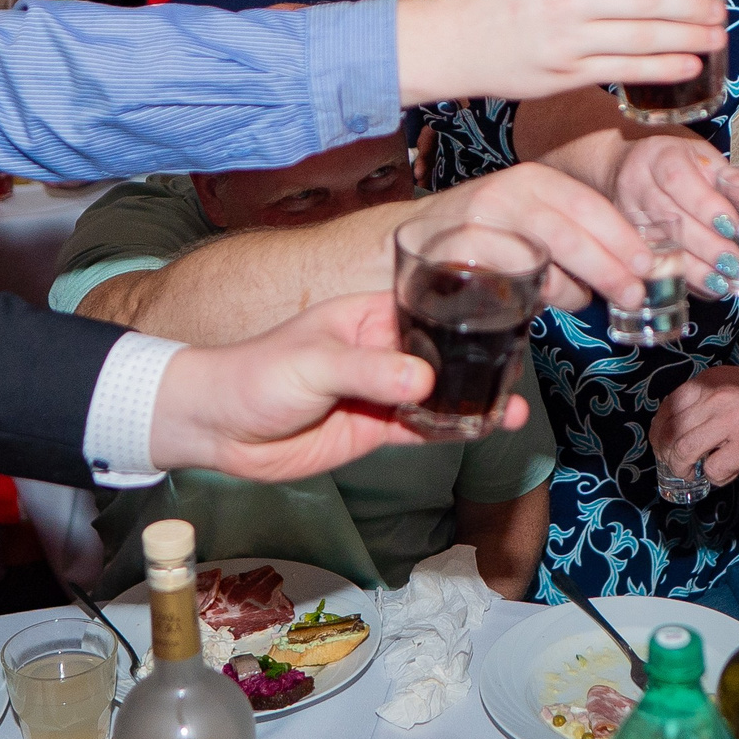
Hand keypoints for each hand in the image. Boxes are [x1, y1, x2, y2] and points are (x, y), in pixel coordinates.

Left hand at [148, 293, 527, 481]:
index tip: (506, 318)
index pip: (427, 307)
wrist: (219, 428)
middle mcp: (382, 350)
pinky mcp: (375, 429)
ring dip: (472, 401)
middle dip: (478, 360)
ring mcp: (380, 391)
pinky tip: (482, 431)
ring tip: (512, 406)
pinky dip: (451, 431)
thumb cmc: (256, 375)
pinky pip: (422, 429)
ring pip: (439, 394)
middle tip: (519, 369)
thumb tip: (423, 381)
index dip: (465, 312)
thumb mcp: (314, 364)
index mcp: (369, 315)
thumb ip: (369, 371)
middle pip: (441, 352)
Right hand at [396, 0, 726, 105]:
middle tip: (720, 9)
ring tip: (716, 37)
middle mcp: (569, 1)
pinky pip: (625, 71)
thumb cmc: (504, 2)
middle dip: (691, 6)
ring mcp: (569, 42)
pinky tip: (689, 66)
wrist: (455, 42)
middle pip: (645, 2)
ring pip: (642, 39)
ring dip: (687, 39)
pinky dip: (663, 68)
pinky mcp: (567, 75)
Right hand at [425, 161, 652, 309]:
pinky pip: (506, 283)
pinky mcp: (458, 255)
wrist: (417, 235)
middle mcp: (508, 194)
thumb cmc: (488, 232)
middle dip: (607, 268)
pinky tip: (541, 304)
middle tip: (631, 294)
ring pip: (540, 261)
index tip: (647, 264)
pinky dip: (533, 299)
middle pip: (569, 233)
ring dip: (571, 289)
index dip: (621, 236)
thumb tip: (630, 266)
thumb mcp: (532, 216)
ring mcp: (480, 223)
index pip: (588, 204)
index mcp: (535, 180)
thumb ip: (573, 232)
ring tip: (582, 300)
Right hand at [612, 135, 738, 298]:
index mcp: (659, 156)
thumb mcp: (704, 159)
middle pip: (667, 217)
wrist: (623, 168)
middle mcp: (637, 185)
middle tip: (733, 260)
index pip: (677, 179)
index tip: (730, 224)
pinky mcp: (626, 241)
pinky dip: (683, 278)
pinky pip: (652, 264)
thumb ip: (735, 181)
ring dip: (693, 267)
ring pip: (657, 245)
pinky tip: (706, 286)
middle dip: (703, 243)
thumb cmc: (674, 163)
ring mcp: (626, 216)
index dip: (704, 204)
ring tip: (722, 281)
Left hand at [651, 366, 738, 484]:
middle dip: (668, 455)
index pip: (668, 406)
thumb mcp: (732, 387)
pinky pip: (713, 467)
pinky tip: (727, 472)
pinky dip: (715, 477)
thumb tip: (672, 428)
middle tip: (677, 466)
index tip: (662, 446)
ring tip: (695, 473)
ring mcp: (732, 420)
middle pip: (672, 431)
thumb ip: (704, 399)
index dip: (659, 432)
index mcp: (711, 380)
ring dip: (684, 468)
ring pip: (686, 450)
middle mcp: (718, 396)